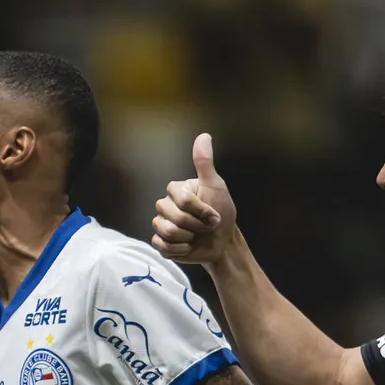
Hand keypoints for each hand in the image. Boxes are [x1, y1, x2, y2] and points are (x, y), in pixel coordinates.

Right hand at [151, 133, 238, 264]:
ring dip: (189, 237)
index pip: (181, 199)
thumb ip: (205, 163)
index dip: (199, 209)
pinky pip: (162, 245)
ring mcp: (161, 224)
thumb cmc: (223, 213)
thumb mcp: (216, 186)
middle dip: (196, 225)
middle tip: (207, 226)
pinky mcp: (161, 242)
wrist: (223, 243)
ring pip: (166, 231)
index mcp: (176, 191)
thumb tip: (203, 135)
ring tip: (197, 236)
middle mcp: (165, 206)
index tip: (213, 212)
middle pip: (173, 217)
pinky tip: (188, 246)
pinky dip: (180, 249)